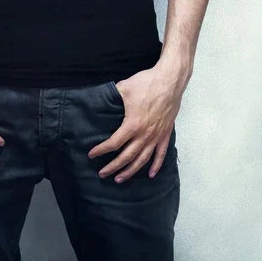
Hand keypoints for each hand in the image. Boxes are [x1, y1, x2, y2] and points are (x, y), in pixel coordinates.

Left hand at [87, 62, 187, 182]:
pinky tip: (151, 174)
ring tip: (120, 179)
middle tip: (102, 173)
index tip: (92, 154)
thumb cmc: (146, 83)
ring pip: (142, 160)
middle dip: (113, 167)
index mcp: (132, 125)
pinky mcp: (166, 134)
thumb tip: (101, 99)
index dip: (101, 150)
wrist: (169, 81)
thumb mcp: (124, 88)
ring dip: (131, 171)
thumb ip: (112, 97)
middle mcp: (144, 135)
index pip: (114, 143)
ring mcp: (156, 136)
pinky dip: (156, 166)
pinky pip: (161, 154)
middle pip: (126, 156)